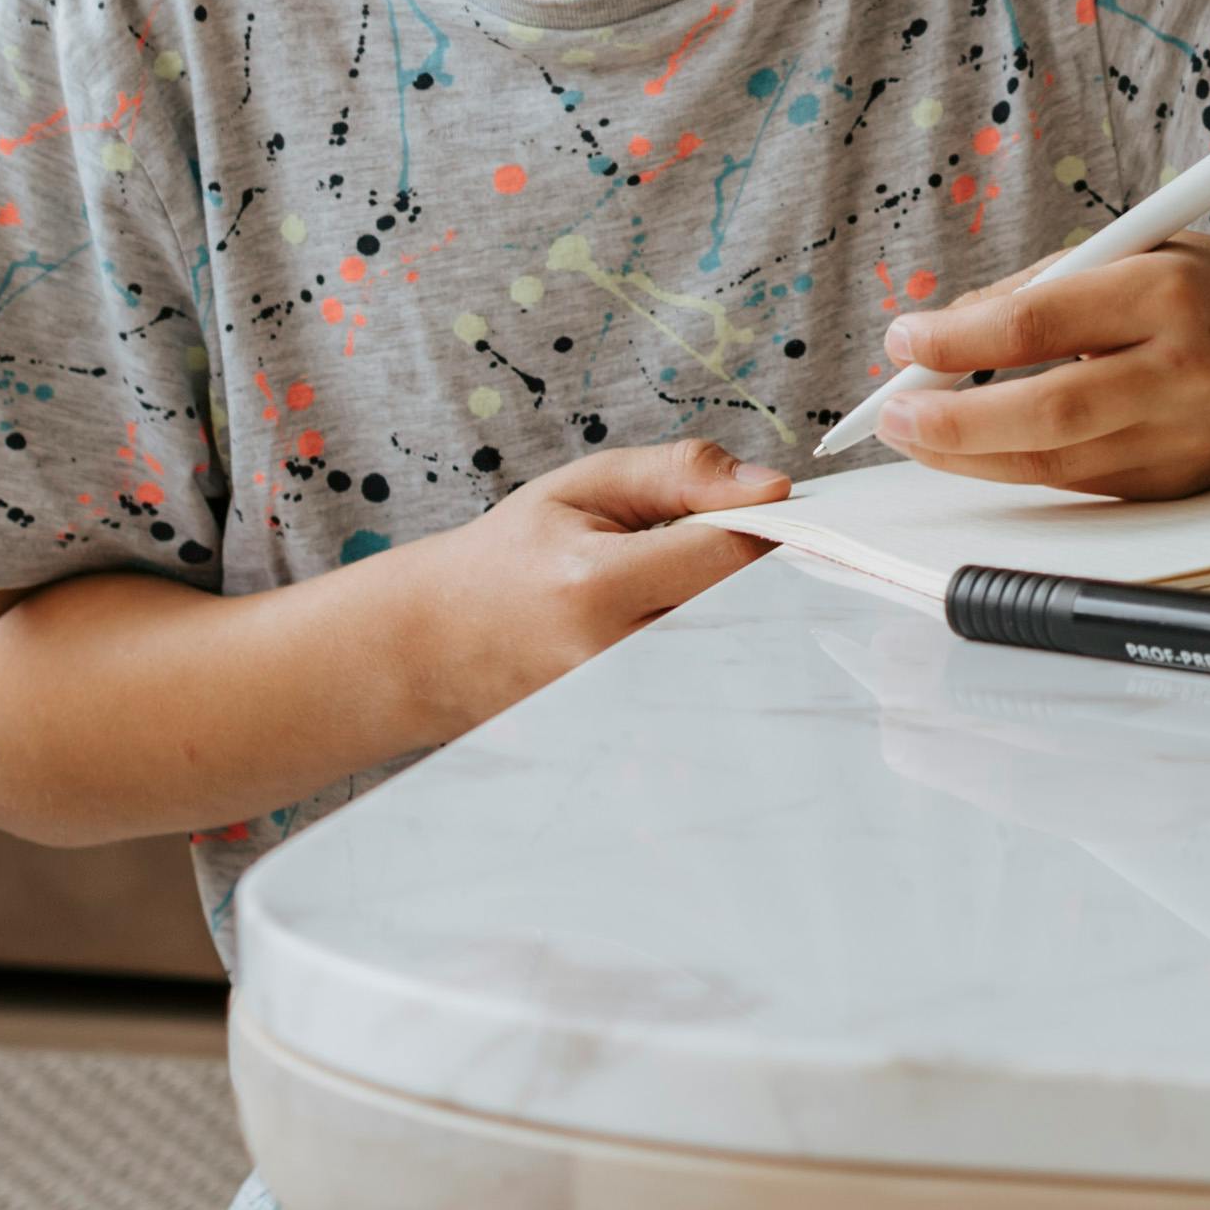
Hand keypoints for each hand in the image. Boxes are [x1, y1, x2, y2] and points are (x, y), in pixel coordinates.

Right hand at [406, 430, 784, 729]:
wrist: (436, 643)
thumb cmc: (512, 555)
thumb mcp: (583, 488)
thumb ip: (680, 475)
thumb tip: (773, 486)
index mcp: (596, 585)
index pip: (728, 555)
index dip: (763, 526)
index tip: (764, 510)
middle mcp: (612, 658)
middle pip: (742, 612)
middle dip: (754, 575)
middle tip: (725, 550)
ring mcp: (622, 707)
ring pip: (728, 653)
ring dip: (732, 615)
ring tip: (679, 591)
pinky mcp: (628, 734)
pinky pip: (702, 688)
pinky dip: (708, 652)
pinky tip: (674, 629)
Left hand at [873, 237, 1209, 501]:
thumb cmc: (1201, 286)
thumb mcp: (1129, 251)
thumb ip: (1036, 289)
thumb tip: (937, 334)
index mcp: (1167, 293)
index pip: (1039, 324)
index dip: (958, 339)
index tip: (902, 338)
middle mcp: (1184, 373)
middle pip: (1045, 413)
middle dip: (953, 422)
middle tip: (893, 418)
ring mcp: (1186, 440)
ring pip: (1055, 465)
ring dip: (972, 456)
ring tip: (916, 436)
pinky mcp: (1179, 486)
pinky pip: (1081, 485)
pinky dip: (1018, 470)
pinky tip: (976, 453)